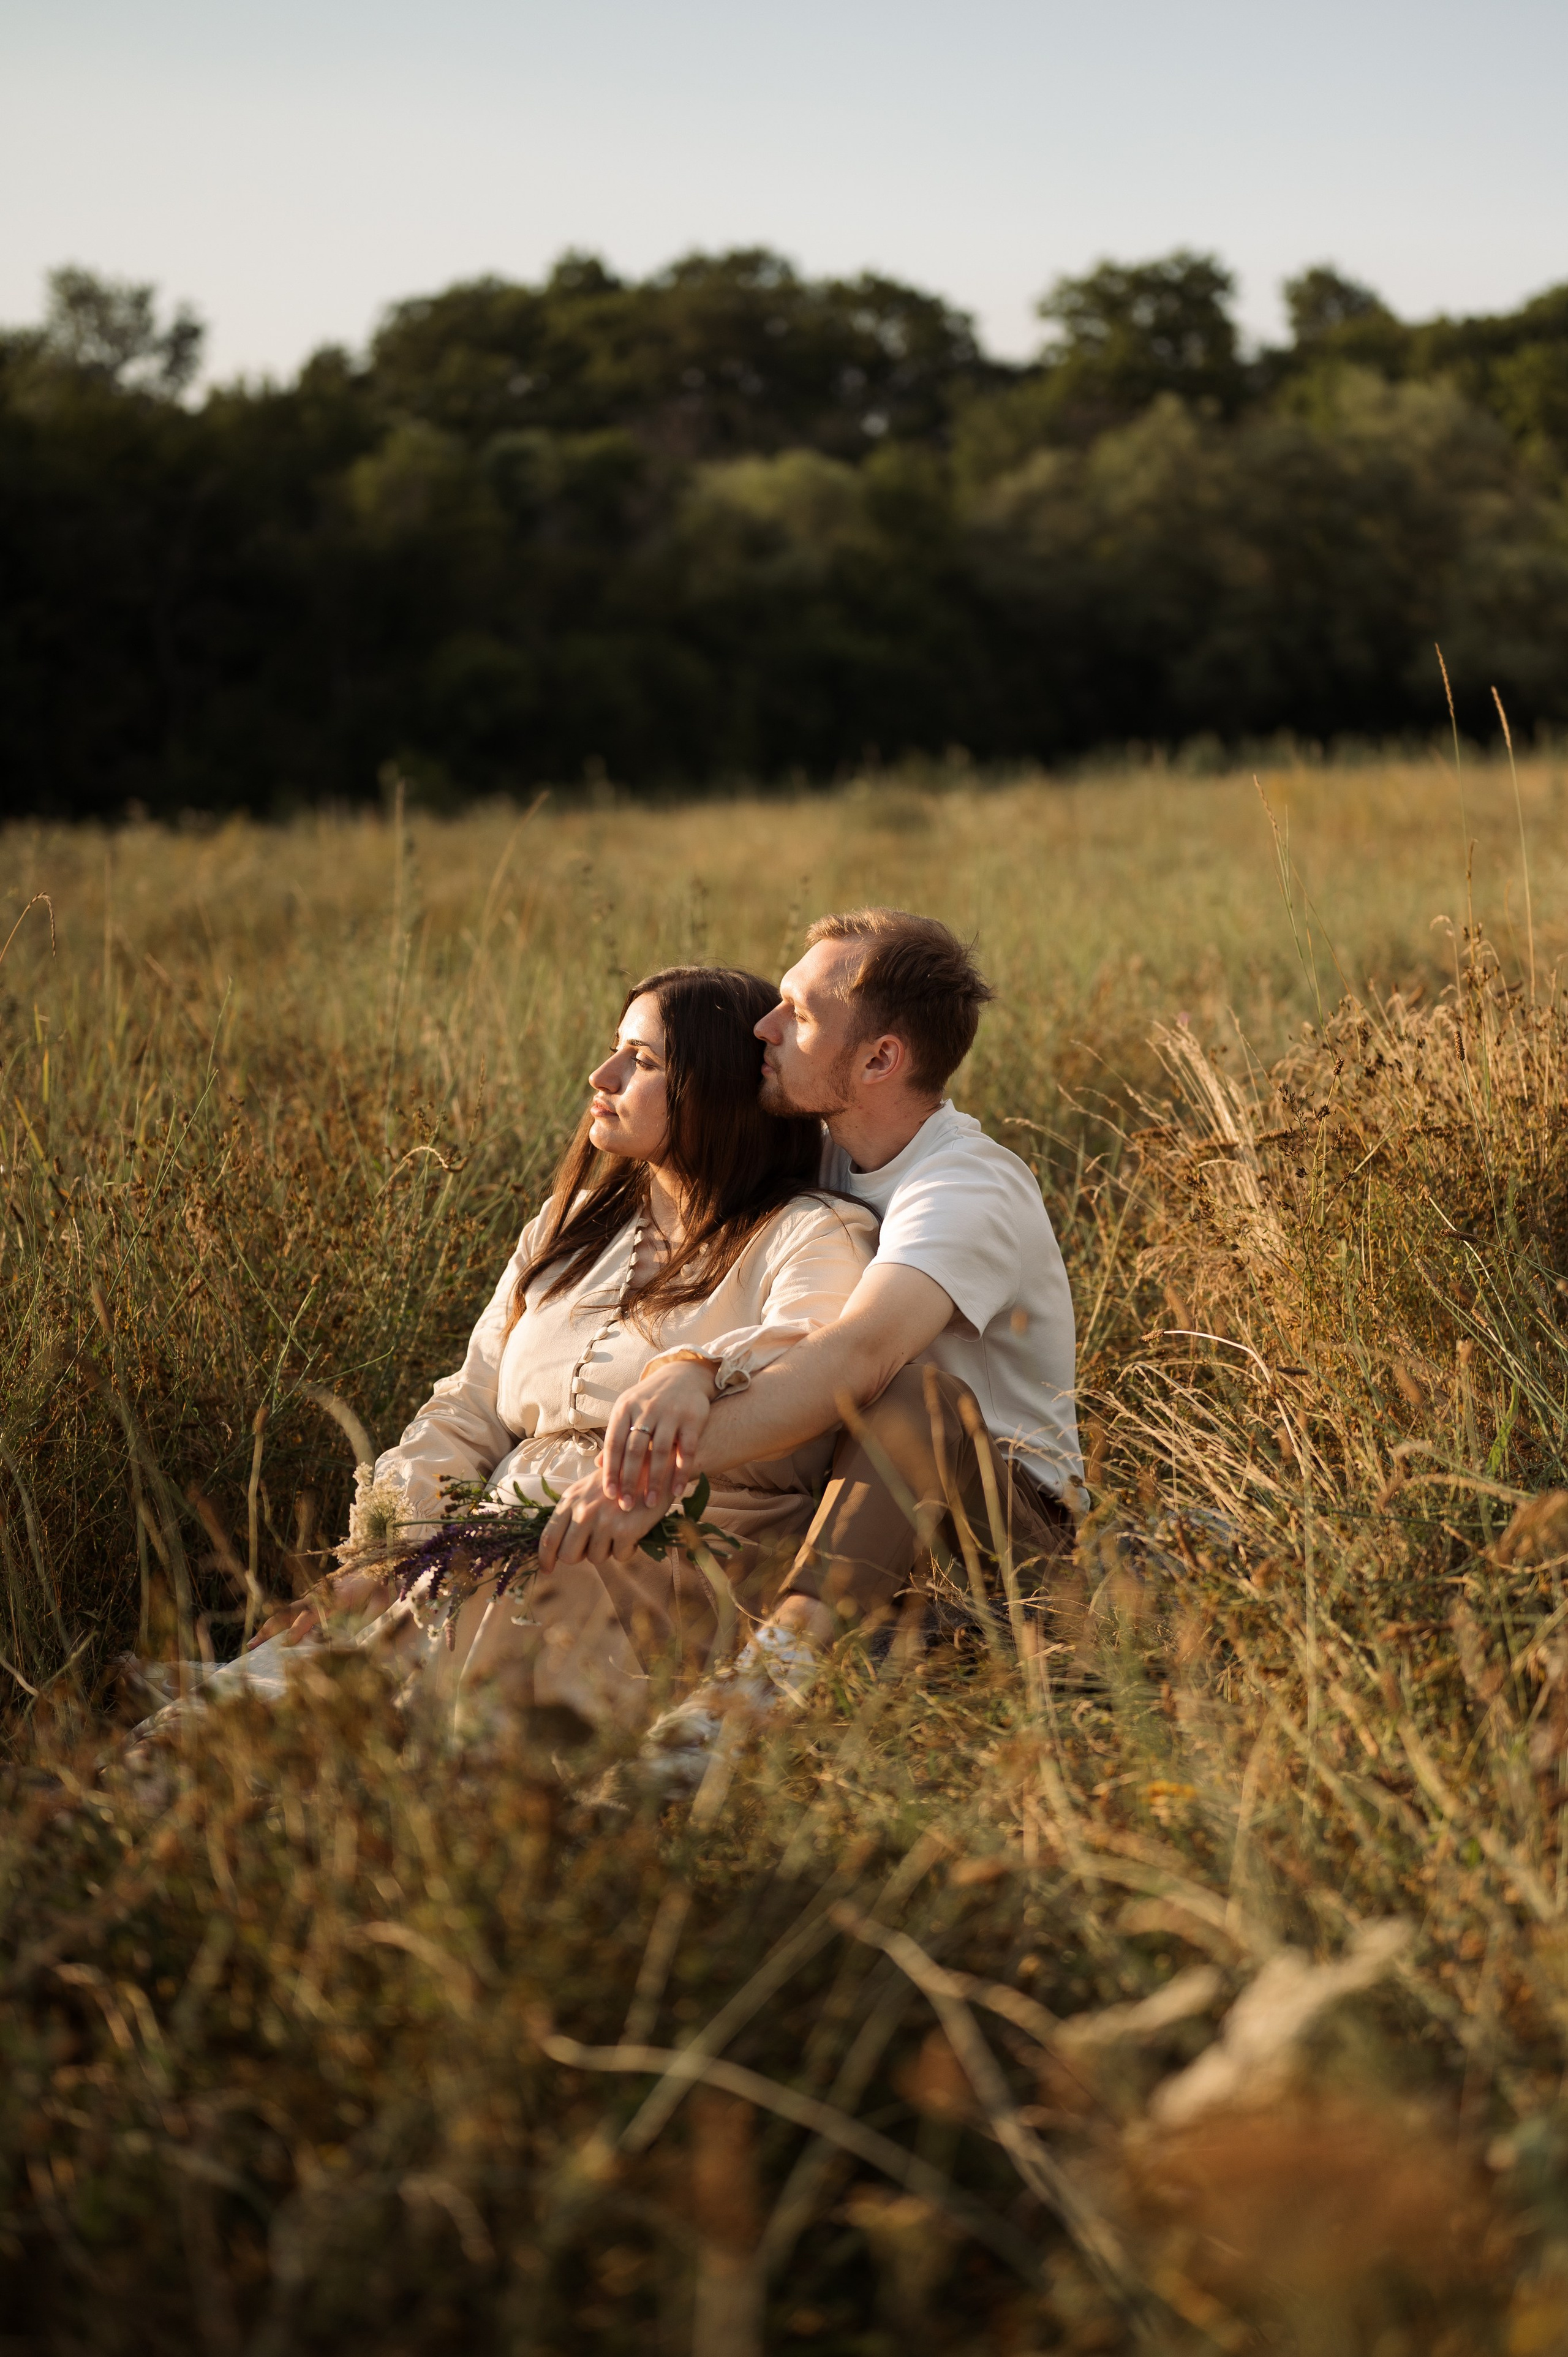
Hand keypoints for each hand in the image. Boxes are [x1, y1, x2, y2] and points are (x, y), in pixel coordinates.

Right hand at [245, 1562, 391, 1648]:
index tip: (286, 1643)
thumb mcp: (377, 1606)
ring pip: (287, 1611)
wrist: (379, 1566)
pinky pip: (294, 1611)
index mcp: (334, 1598)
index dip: (298, 1629)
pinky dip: (280, 1624)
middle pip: (289, 1612)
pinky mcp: (315, 1598)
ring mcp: (314, 1596)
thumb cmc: (379, 1589)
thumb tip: (344, 1643)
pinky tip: (269, 1637)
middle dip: (270, 1629)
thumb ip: (363, 1623)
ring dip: (270, 1627)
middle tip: (252, 1645)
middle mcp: (319, 1596)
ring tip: (253, 1644)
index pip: (310, 1615)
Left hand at [537, 1467, 668, 1574]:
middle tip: (593, 1545)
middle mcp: (584, 1511)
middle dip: (580, 1555)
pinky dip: (626, 1549)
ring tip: (617, 1531)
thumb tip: (557, 1544)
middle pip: (568, 1555)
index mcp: (570, 1500)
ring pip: (595, 1558)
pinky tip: (632, 1532)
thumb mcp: (587, 1489)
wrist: (656, 1468)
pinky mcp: (625, 1531)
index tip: (547, 1568)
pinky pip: (619, 1556)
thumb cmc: (620, 1480)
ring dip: (606, 1550)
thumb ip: (571, 1512)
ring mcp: (604, 1522)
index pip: (548, 1537)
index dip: (545, 1558)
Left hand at [602, 1357, 717, 1506]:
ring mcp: (671, 1413)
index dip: (611, 1470)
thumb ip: (616, 1437)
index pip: (614, 1443)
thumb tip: (598, 1465)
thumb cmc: (649, 1401)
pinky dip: (681, 1472)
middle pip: (635, 1450)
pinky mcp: (693, 1418)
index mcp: (625, 1408)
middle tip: (626, 1506)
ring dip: (654, 1480)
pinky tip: (676, 1491)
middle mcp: (646, 1409)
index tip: (609, 1495)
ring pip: (660, 1451)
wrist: (683, 1375)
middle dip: (629, 1480)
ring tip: (650, 1503)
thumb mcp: (628, 1411)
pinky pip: (686, 1449)